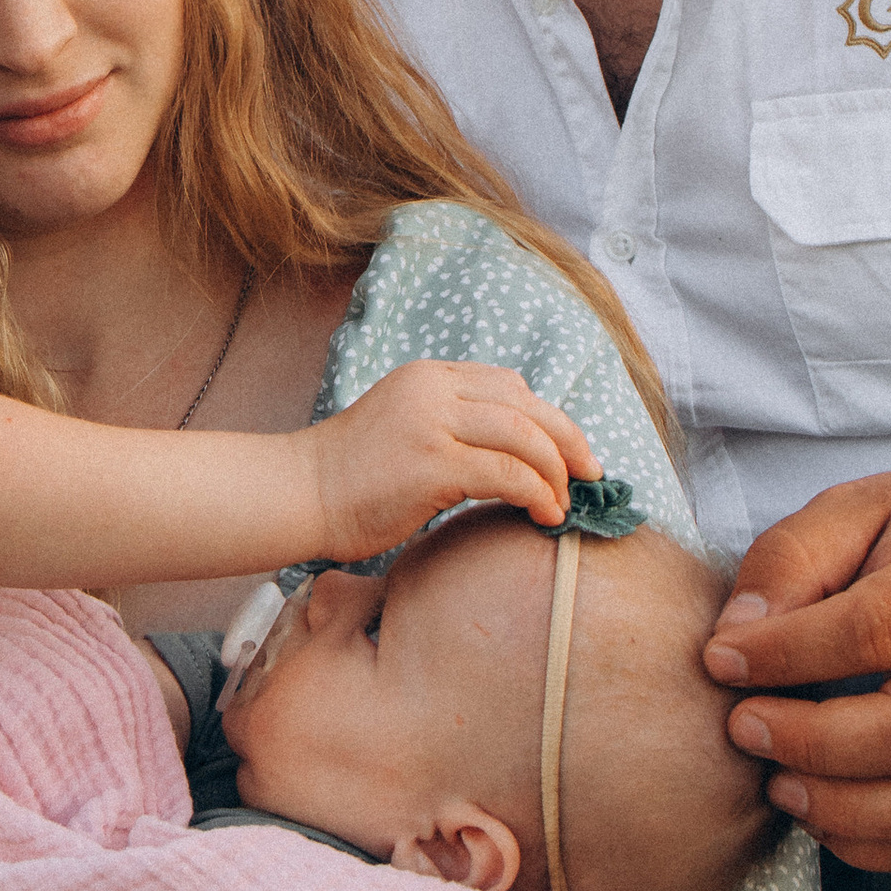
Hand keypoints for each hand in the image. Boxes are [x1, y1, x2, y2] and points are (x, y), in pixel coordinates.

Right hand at [304, 360, 600, 561]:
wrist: (299, 494)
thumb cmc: (350, 477)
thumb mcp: (404, 427)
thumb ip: (451, 425)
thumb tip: (512, 453)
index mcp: (429, 376)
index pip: (510, 385)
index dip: (549, 418)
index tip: (570, 452)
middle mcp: (434, 390)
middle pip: (528, 405)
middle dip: (569, 440)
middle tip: (592, 474)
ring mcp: (432, 423)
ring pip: (525, 436)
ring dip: (556, 472)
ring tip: (565, 502)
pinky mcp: (432, 463)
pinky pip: (508, 473)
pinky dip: (537, 493)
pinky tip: (544, 514)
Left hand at [701, 469, 890, 871]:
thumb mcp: (850, 510)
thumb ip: (789, 561)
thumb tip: (734, 637)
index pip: (875, 630)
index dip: (786, 653)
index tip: (719, 659)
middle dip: (811, 743)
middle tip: (741, 726)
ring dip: (841, 808)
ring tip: (775, 783)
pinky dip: (873, 844)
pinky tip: (816, 812)